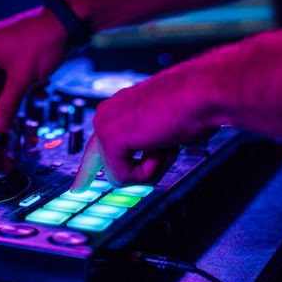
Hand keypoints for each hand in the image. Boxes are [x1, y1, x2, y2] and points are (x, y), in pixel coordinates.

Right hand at [0, 7, 71, 132]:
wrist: (68, 22)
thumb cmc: (43, 45)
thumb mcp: (23, 80)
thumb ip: (8, 104)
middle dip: (13, 98)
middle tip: (18, 119)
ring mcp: (3, 45)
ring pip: (9, 80)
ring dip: (24, 90)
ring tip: (40, 92)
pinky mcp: (17, 46)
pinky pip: (17, 71)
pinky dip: (28, 80)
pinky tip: (43, 84)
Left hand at [71, 60, 219, 191]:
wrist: (203, 93)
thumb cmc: (196, 107)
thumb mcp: (168, 132)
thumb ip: (152, 145)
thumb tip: (154, 155)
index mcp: (120, 109)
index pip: (98, 143)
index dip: (89, 167)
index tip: (77, 186)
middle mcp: (107, 113)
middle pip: (99, 161)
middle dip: (110, 173)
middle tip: (82, 189)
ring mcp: (104, 124)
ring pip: (119, 174)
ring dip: (150, 168)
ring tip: (166, 143)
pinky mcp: (108, 138)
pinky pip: (124, 177)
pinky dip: (149, 170)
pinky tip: (160, 145)